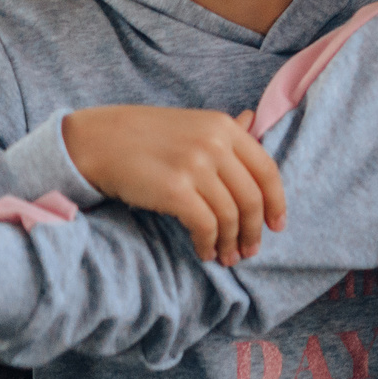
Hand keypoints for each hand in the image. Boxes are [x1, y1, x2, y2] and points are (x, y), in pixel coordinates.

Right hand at [61, 106, 284, 264]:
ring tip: (227, 257)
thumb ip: (227, 131)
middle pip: (251, 197)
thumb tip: (253, 122)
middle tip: (251, 250)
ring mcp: (195, 166)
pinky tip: (205, 251)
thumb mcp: (193, 124)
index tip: (277, 225)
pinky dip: (208, 243)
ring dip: (231, 242)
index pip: (267, 170)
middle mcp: (215, 145)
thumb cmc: (148, 135)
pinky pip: (204, 224)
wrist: (100, 140)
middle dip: (254, 230)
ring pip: (229, 214)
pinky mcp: (174, 189)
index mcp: (225, 128)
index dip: (276, 202)